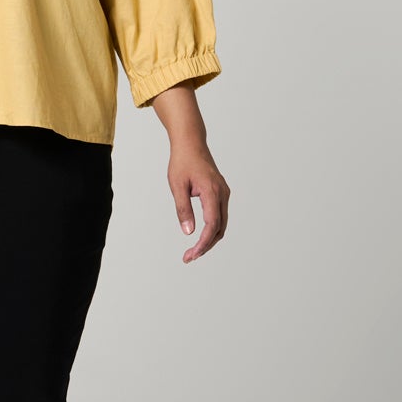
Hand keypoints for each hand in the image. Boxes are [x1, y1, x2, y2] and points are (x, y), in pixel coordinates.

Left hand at [168, 142, 228, 262]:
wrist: (191, 143)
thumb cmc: (182, 162)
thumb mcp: (177, 186)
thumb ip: (183, 209)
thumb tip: (188, 232)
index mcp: (212, 191)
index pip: (212, 224)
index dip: (203, 243)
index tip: (191, 254)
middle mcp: (222, 194)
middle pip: (219, 228)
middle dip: (206, 245)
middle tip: (189, 257)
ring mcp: (224, 193)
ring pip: (221, 224)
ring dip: (210, 239)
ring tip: (193, 251)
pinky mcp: (222, 194)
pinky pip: (220, 216)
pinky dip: (212, 229)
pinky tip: (200, 237)